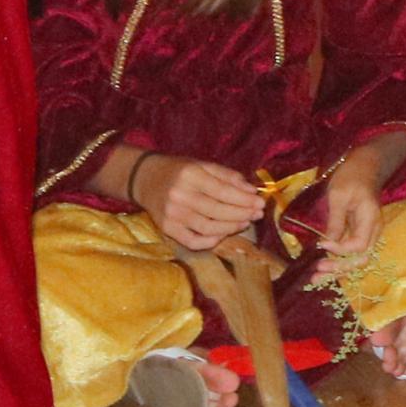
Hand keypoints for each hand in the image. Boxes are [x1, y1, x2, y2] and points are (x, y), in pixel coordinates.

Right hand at [141, 153, 265, 252]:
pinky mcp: (166, 229)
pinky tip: (224, 234)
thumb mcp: (202, 165)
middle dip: (242, 214)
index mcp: (190, 175)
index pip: (222, 191)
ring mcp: (172, 214)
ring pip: (208, 228)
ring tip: (245, 223)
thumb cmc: (179, 171)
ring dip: (231, 228)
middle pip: (217, 211)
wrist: (145, 179)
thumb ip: (227, 176)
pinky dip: (211, 241)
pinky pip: (193, 241)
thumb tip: (251, 191)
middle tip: (257, 214)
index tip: (260, 202)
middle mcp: (179, 195)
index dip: (244, 199)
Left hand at [309, 152, 386, 264]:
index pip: (358, 246)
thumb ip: (335, 221)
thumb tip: (326, 244)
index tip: (321, 244)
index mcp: (371, 220)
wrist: (365, 166)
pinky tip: (324, 266)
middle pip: (360, 259)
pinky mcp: (360, 233)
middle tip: (317, 273)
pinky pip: (351, 252)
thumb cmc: (352, 176)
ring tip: (317, 277)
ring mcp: (368, 233)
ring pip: (356, 259)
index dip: (339, 250)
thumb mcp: (338, 195)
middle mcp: (373, 231)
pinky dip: (339, 261)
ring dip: (337, 269)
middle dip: (339, 269)